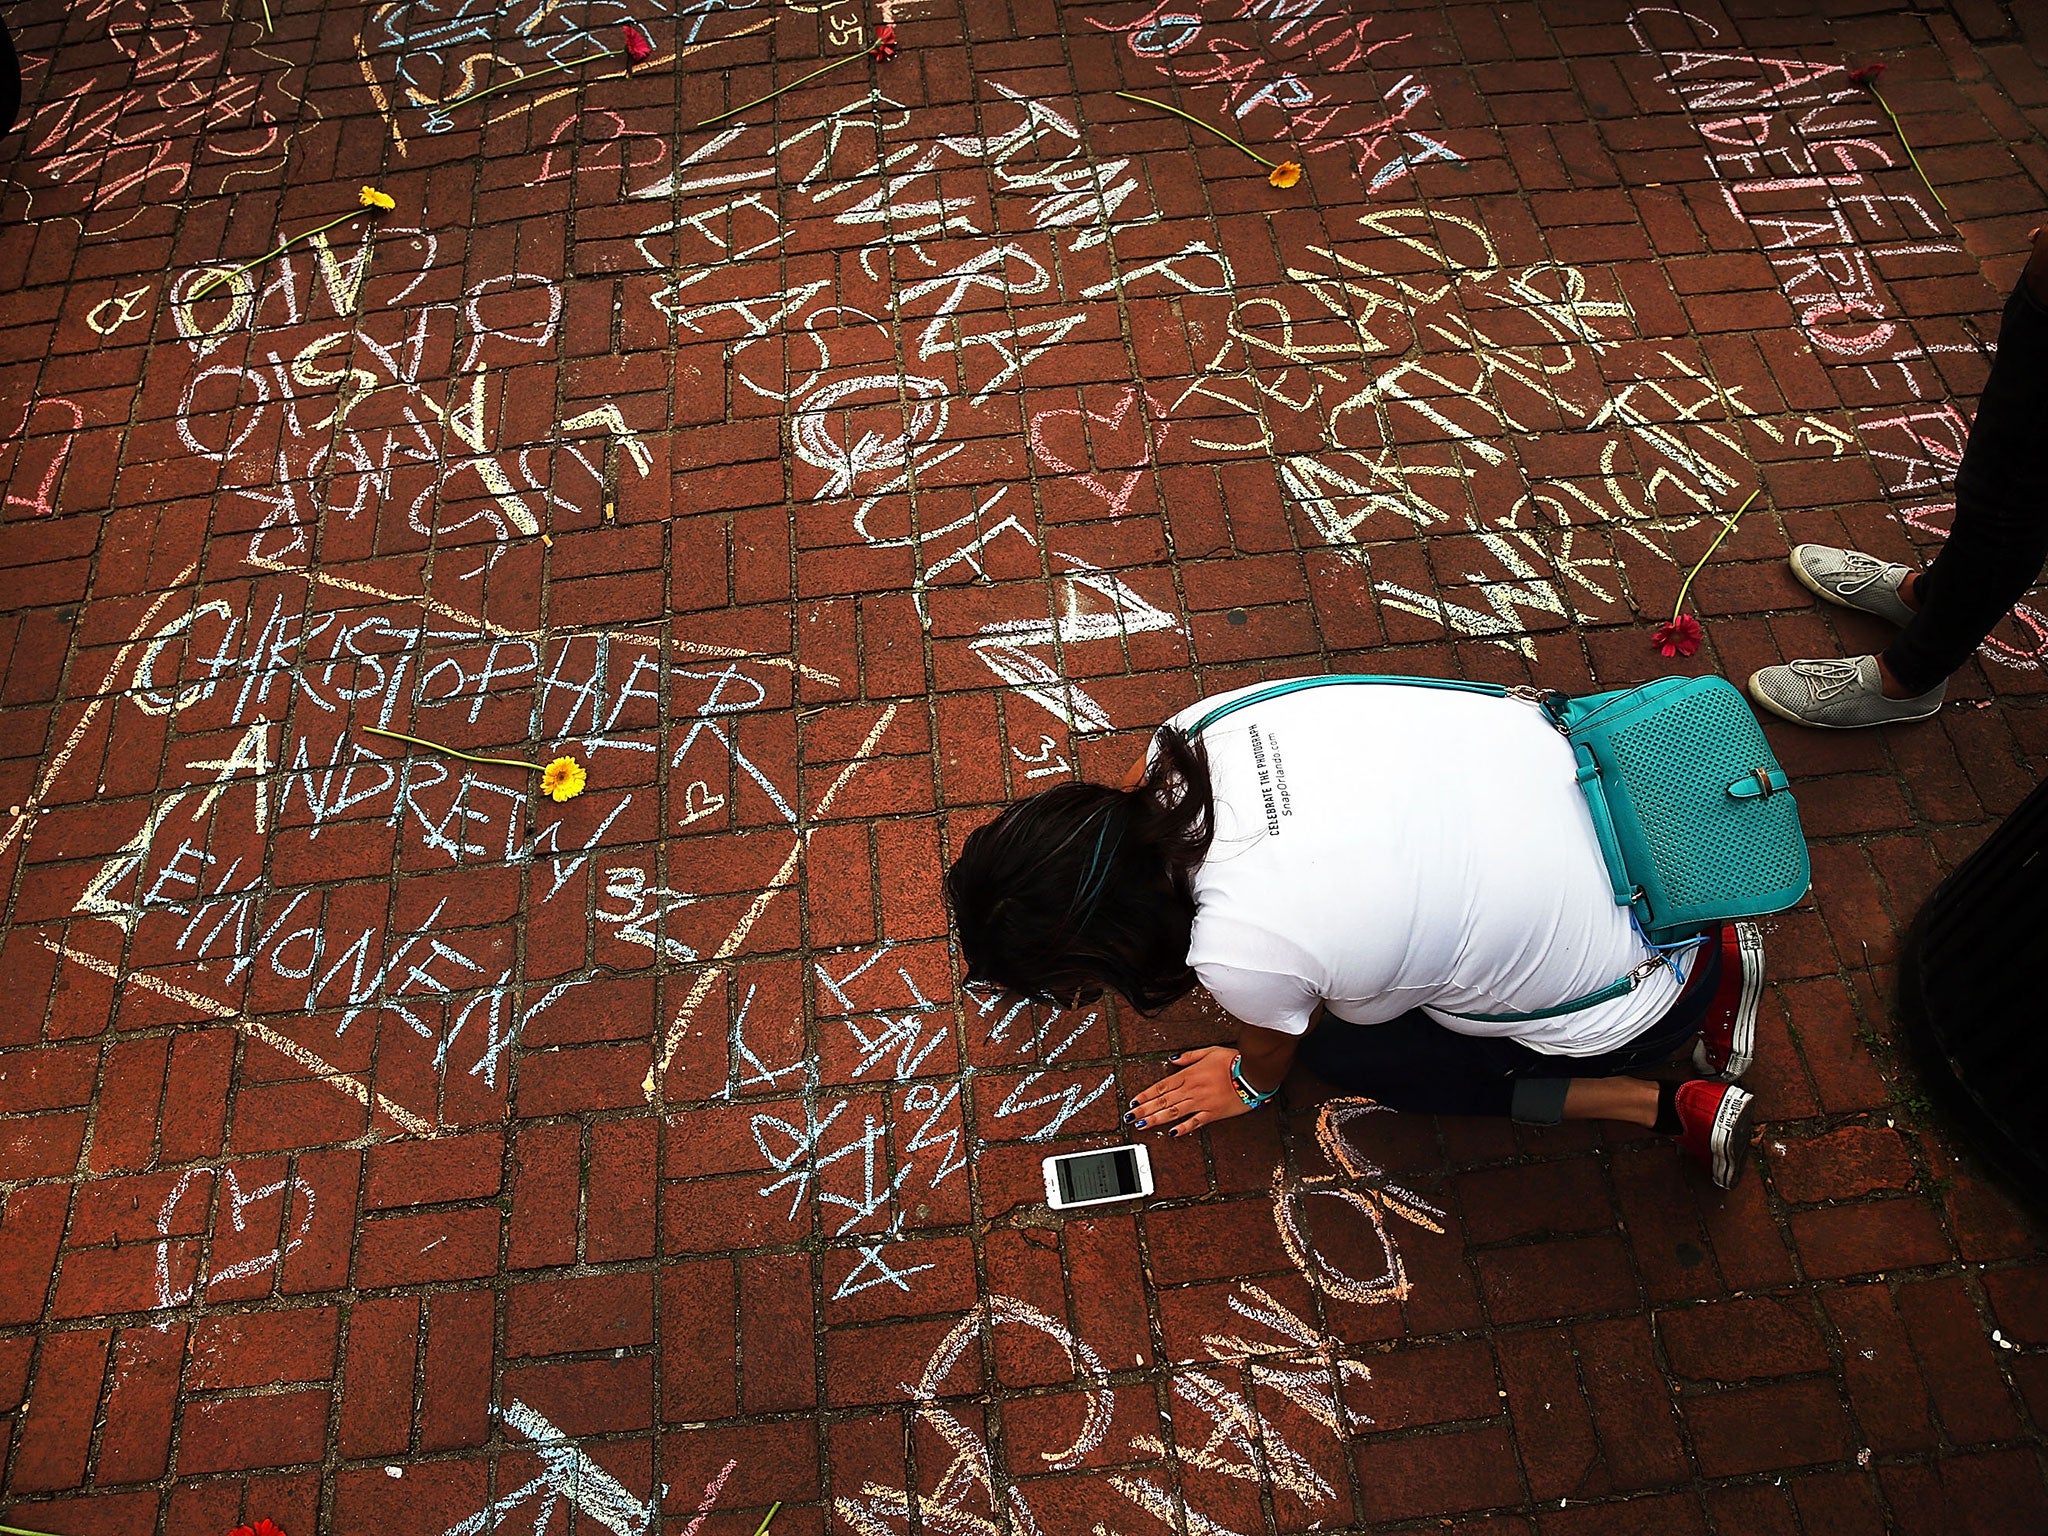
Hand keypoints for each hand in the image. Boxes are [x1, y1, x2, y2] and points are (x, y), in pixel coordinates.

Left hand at [1127, 1045, 1252, 1137]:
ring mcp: (1202, 1103)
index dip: (1145, 1095)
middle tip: (1130, 1117)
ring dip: (1156, 1119)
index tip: (1133, 1101)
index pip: (1161, 1086)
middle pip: (1163, 1101)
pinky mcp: (1213, 1114)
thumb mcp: (1209, 1051)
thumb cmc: (1233, 1061)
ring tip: (1143, 1125)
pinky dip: (1183, 1128)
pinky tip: (1172, 1133)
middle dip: (1144, 1109)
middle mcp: (1192, 1090)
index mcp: (1189, 1074)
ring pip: (1174, 1113)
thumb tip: (1172, 1060)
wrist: (1253, 1073)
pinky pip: (1195, 1123)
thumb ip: (1189, 1057)